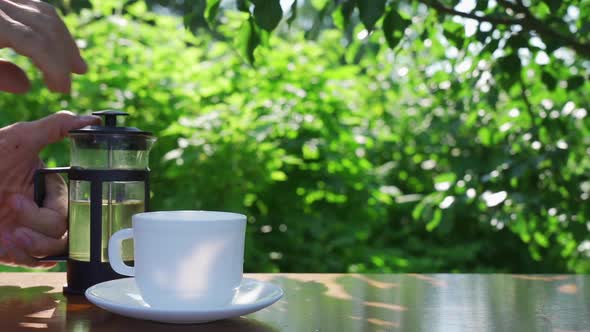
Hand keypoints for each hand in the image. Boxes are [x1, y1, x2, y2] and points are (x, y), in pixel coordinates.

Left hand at [0, 0, 86, 93]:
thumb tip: (25, 85)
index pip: (38, 44)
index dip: (57, 69)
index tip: (62, 89)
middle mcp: (2, 4)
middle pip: (48, 28)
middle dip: (65, 56)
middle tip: (76, 75)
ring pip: (47, 15)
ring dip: (64, 41)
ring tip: (74, 63)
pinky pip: (38, 8)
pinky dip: (51, 28)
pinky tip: (56, 46)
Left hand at [0, 111, 99, 267]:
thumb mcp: (18, 139)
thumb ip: (56, 127)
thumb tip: (92, 119)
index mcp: (46, 186)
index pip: (73, 203)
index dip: (59, 204)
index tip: (36, 195)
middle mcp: (39, 209)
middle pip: (66, 228)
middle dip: (42, 221)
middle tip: (12, 204)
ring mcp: (27, 230)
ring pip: (56, 248)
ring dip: (38, 243)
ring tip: (12, 233)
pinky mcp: (11, 249)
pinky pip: (35, 261)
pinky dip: (26, 255)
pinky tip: (6, 241)